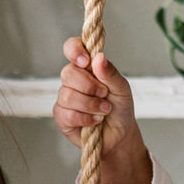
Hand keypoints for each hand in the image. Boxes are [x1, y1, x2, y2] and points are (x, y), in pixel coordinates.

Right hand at [54, 40, 152, 183]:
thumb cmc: (120, 108)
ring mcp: (65, 98)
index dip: (75, 50)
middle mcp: (73, 80)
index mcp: (87, 67)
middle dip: (89, 86)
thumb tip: (99, 58)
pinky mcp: (62, 117)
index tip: (86, 61)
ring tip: (104, 111)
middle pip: (68, 73)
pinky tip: (95, 121)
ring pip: (68, 95)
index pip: (72, 48)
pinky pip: (67, 114)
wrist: (119, 135)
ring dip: (90, 105)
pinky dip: (85, 118)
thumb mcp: (122, 89)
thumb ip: (111, 73)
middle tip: (104, 94)